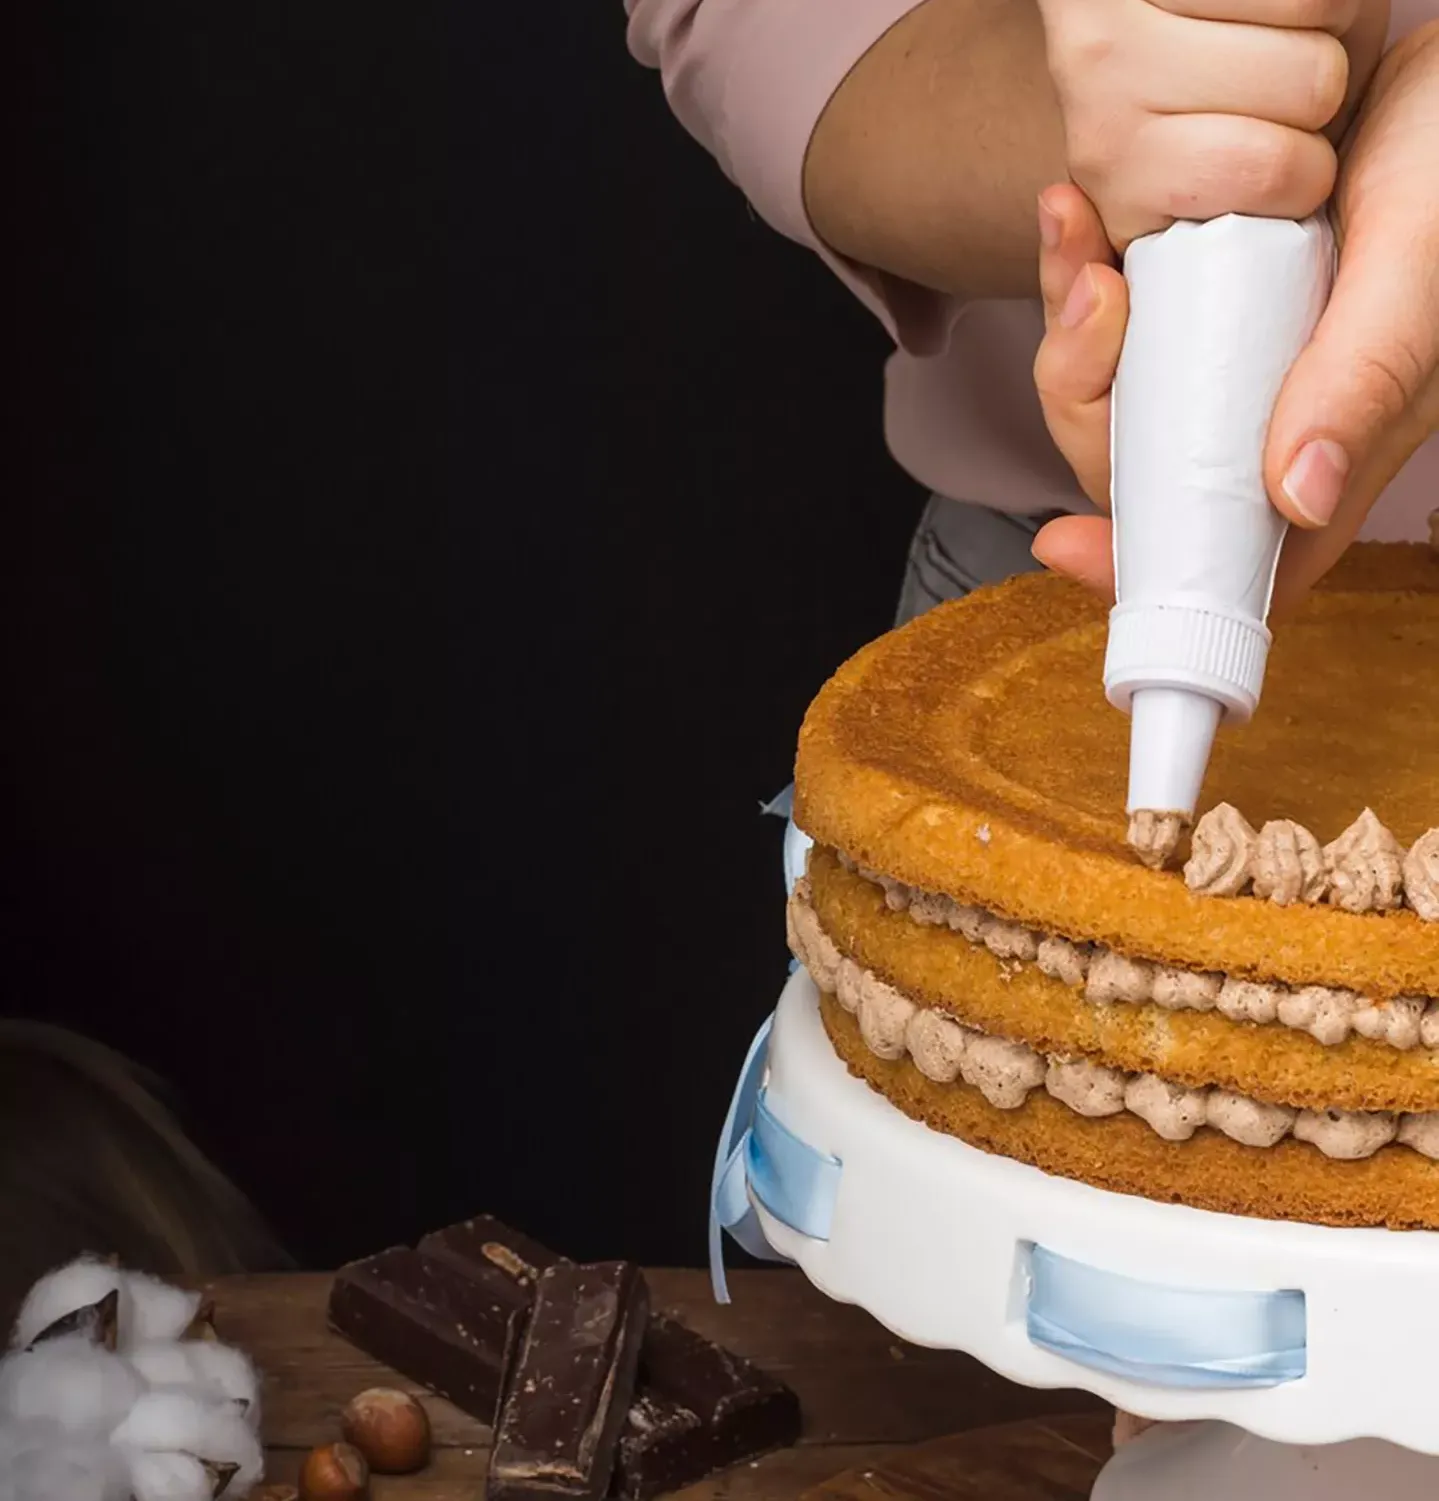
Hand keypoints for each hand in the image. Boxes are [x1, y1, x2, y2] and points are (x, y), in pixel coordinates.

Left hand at [1031, 21, 1438, 609]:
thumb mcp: (1416, 265)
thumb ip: (1365, 378)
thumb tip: (1296, 498)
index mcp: (1332, 441)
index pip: (1230, 553)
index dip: (1142, 566)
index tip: (1059, 544)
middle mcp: (1270, 411)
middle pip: (1141, 470)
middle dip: (1088, 405)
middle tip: (1090, 305)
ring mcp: (1231, 352)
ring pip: (1117, 391)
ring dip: (1075, 329)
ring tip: (1076, 242)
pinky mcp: (1201, 290)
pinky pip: (1118, 311)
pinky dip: (1083, 269)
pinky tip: (1074, 217)